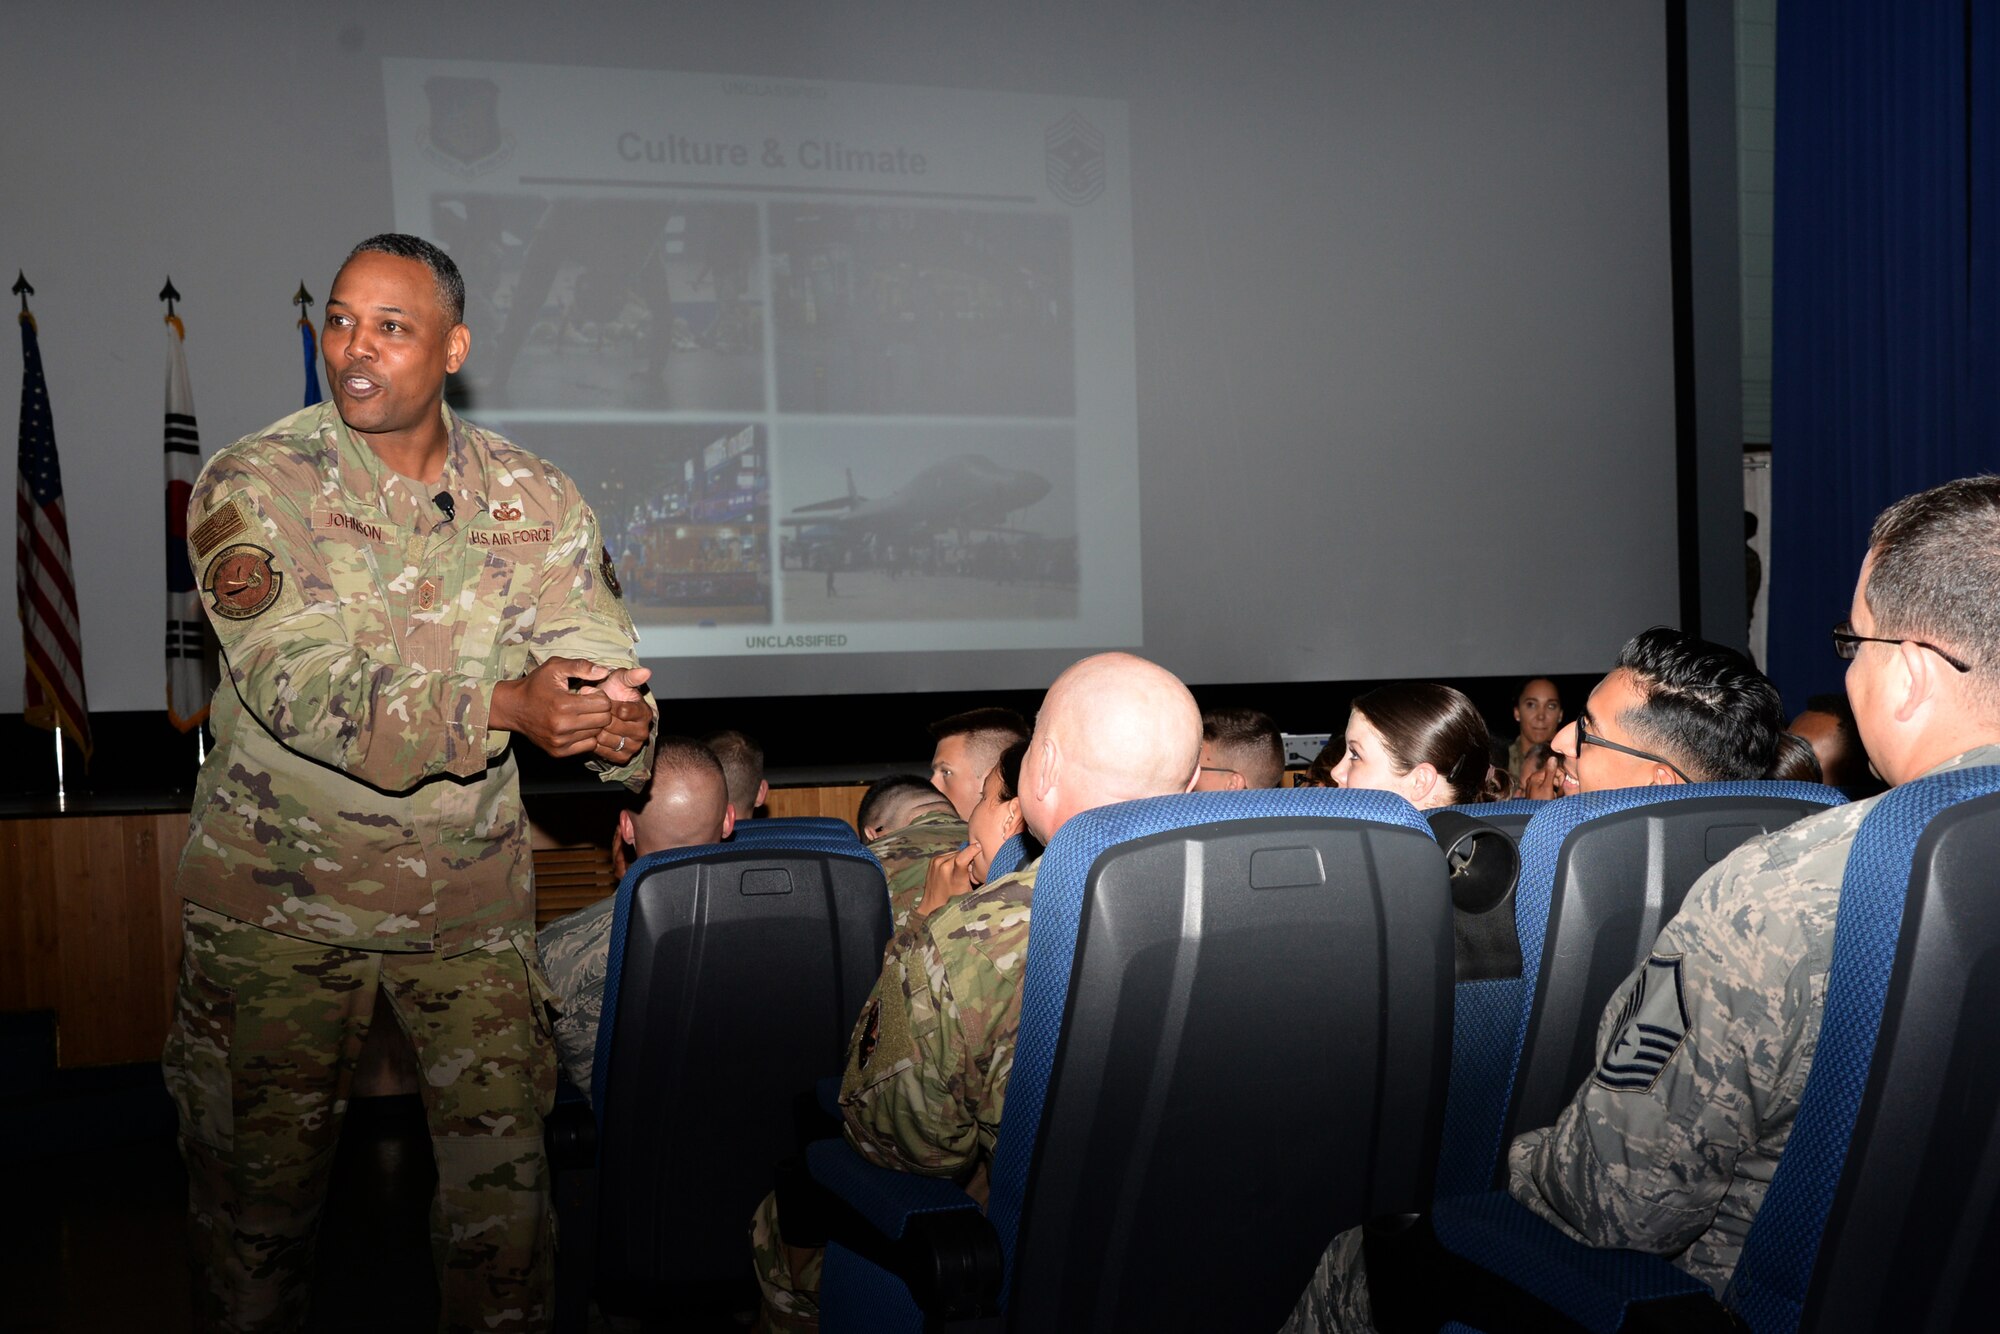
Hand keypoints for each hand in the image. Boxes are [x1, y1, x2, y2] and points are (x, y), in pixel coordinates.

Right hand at [489, 657, 613, 757]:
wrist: (512, 708)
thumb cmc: (535, 685)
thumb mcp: (554, 667)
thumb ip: (580, 666)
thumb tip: (604, 671)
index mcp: (563, 704)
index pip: (603, 704)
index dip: (599, 695)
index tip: (587, 692)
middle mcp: (562, 726)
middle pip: (604, 720)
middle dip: (600, 709)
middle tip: (587, 703)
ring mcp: (560, 741)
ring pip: (597, 733)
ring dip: (593, 723)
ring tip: (580, 714)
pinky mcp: (558, 752)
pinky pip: (588, 746)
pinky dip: (587, 736)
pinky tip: (577, 726)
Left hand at [579, 665, 653, 764]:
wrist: (606, 713)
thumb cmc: (614, 694)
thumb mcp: (620, 681)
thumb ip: (631, 676)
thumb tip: (646, 671)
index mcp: (645, 713)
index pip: (623, 711)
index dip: (606, 703)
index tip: (596, 695)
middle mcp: (642, 732)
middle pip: (613, 726)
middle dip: (598, 716)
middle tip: (589, 708)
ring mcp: (634, 746)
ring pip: (606, 739)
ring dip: (594, 729)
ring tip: (590, 720)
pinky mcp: (623, 757)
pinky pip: (604, 753)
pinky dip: (595, 744)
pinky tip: (593, 733)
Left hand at [917, 843, 981, 917]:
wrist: (933, 904)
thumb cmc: (955, 900)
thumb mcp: (970, 892)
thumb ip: (976, 878)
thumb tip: (985, 863)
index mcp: (955, 878)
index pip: (962, 858)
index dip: (972, 850)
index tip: (979, 847)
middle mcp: (944, 868)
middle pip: (962, 853)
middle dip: (969, 857)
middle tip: (970, 868)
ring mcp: (937, 863)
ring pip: (956, 852)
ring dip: (961, 857)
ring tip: (961, 869)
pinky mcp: (933, 860)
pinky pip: (949, 854)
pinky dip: (953, 858)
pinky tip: (953, 868)